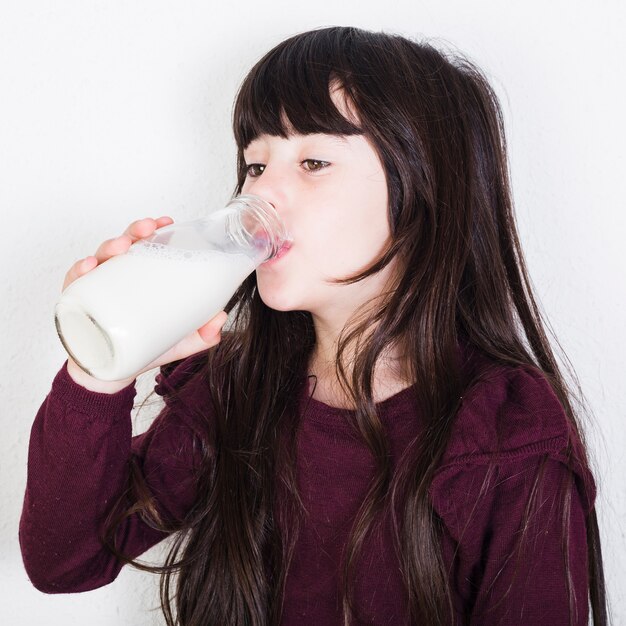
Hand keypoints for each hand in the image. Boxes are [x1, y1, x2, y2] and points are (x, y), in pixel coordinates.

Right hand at [63, 217, 228, 391]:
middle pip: (125, 243)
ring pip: (101, 257)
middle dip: (135, 231)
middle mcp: (119, 275)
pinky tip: (88, 267)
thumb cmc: (146, 346)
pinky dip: (79, 270)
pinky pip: (75, 282)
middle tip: (147, 230)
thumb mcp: (181, 341)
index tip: (166, 221)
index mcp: (142, 276)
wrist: (113, 371)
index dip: (155, 229)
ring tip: (120, 247)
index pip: (148, 245)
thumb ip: (204, 334)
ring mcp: (97, 286)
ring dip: (110, 246)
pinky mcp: (78, 302)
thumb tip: (221, 319)